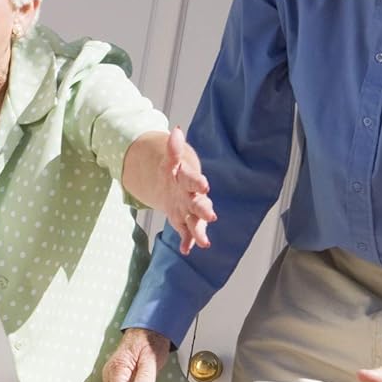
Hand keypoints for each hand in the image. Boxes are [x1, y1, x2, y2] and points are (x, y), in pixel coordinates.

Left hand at [159, 128, 214, 254]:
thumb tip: (176, 131)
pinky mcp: (183, 221)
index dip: (198, 182)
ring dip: (199, 231)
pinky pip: (186, 233)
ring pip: (195, 221)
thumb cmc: (174, 171)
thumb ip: (173, 148)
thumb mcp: (170, 160)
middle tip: (211, 217)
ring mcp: (189, 210)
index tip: (204, 185)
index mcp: (188, 180)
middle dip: (204, 210)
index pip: (193, 180)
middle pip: (199, 203)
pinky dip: (187, 241)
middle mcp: (192, 196)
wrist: (174, 184)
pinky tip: (186, 250)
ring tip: (204, 243)